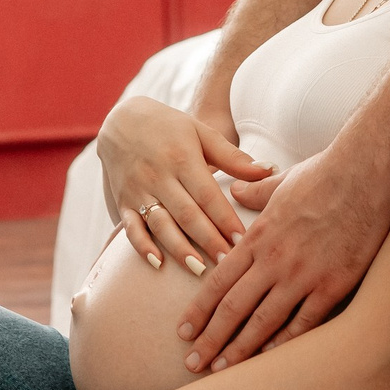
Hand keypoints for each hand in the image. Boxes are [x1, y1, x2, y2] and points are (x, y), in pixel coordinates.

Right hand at [98, 96, 271, 270]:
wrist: (121, 120)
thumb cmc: (169, 127)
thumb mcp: (201, 133)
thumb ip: (233, 157)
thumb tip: (268, 170)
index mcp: (181, 158)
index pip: (207, 194)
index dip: (225, 219)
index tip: (242, 240)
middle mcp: (158, 176)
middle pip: (187, 214)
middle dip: (209, 240)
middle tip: (228, 263)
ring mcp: (138, 190)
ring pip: (161, 224)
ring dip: (179, 248)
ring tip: (200, 269)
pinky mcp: (123, 202)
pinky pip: (130, 227)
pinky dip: (142, 246)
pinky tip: (157, 263)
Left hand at [173, 143, 389, 372]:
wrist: (364, 174)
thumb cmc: (324, 174)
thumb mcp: (280, 182)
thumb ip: (255, 193)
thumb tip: (237, 191)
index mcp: (258, 237)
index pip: (217, 281)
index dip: (198, 311)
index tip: (183, 331)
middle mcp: (274, 260)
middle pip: (233, 308)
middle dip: (209, 339)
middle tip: (192, 363)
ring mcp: (303, 275)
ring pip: (263, 322)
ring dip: (240, 349)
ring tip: (222, 370)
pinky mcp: (333, 285)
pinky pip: (304, 322)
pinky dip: (285, 343)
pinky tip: (270, 360)